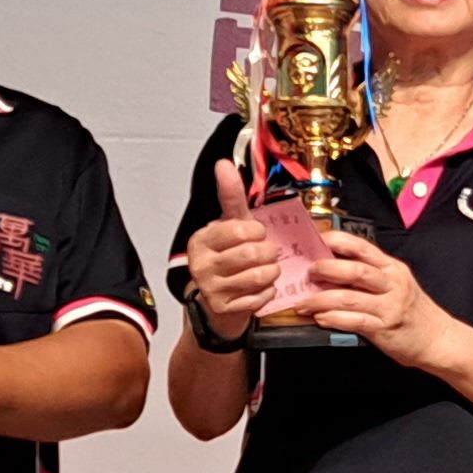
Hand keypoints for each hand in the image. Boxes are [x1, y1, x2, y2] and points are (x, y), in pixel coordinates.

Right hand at [182, 156, 292, 337]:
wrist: (217, 301)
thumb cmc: (226, 258)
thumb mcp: (229, 224)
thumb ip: (230, 196)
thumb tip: (223, 164)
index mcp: (201, 240)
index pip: (241, 229)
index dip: (257, 231)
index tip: (255, 234)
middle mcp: (201, 265)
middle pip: (253, 254)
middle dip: (269, 253)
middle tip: (267, 253)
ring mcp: (211, 289)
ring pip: (259, 276)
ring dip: (271, 272)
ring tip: (266, 269)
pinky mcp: (224, 308)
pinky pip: (260, 298)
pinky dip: (267, 292)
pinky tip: (260, 288)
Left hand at [297, 229, 449, 371]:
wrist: (439, 339)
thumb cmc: (415, 312)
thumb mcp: (398, 284)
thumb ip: (372, 276)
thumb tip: (332, 269)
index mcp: (393, 268)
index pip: (362, 247)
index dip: (338, 241)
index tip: (317, 240)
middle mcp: (392, 284)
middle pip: (355, 270)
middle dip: (326, 269)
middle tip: (308, 273)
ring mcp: (389, 306)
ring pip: (349, 297)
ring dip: (321, 299)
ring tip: (304, 303)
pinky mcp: (384, 328)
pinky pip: (353, 321)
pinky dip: (333, 319)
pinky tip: (321, 318)